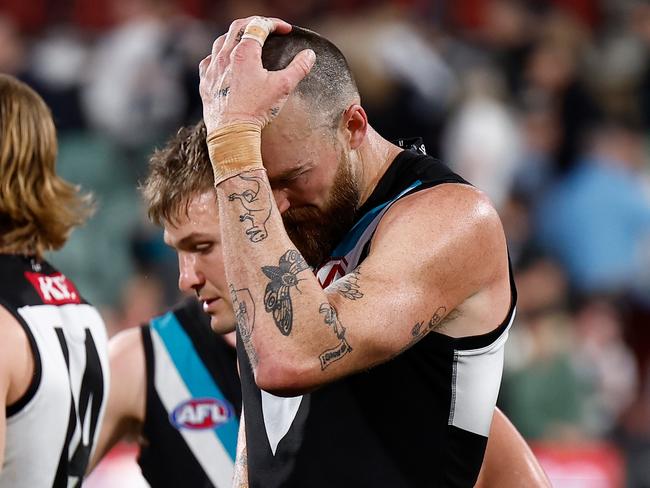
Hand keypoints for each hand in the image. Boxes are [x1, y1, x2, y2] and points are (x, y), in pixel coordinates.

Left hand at [199, 16, 316, 132]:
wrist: (232, 132)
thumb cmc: (257, 110)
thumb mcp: (283, 87)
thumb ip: (298, 68)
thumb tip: (310, 55)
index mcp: (245, 53)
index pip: (259, 26)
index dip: (274, 24)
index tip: (286, 29)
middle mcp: (225, 56)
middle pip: (238, 27)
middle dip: (254, 23)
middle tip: (267, 28)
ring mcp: (213, 69)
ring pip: (221, 41)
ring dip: (235, 36)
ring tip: (246, 41)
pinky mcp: (206, 83)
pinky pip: (208, 61)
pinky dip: (218, 56)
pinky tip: (224, 62)